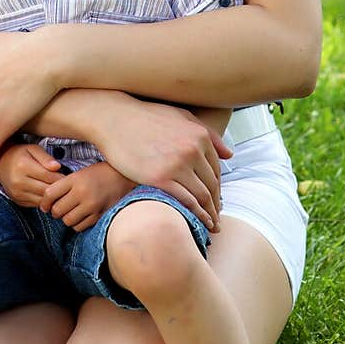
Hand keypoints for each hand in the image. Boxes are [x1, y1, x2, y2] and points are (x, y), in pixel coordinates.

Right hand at [0, 142, 62, 206]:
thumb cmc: (19, 154)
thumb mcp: (33, 149)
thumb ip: (46, 157)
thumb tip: (58, 167)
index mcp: (23, 166)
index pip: (48, 177)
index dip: (61, 177)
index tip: (68, 176)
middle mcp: (18, 182)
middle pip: (46, 190)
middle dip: (58, 188)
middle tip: (66, 185)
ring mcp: (16, 193)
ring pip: (42, 200)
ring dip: (52, 197)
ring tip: (58, 190)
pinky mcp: (17, 200)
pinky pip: (36, 204)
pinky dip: (44, 201)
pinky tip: (48, 194)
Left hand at [40, 161, 134, 232]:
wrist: (122, 177)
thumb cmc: (98, 174)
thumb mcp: (80, 173)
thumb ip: (64, 185)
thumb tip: (47, 201)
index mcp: (75, 179)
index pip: (50, 194)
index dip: (44, 202)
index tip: (44, 205)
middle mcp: (82, 192)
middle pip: (57, 210)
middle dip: (55, 211)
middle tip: (58, 209)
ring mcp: (91, 205)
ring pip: (67, 221)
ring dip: (66, 218)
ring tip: (70, 212)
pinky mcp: (99, 215)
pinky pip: (80, 227)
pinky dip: (77, 224)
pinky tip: (81, 216)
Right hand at [98, 97, 230, 232]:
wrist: (114, 119)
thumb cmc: (146, 117)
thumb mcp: (181, 116)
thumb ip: (208, 134)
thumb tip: (230, 155)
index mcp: (200, 136)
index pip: (216, 170)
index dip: (218, 189)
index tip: (216, 202)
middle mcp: (193, 150)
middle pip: (212, 185)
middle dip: (216, 205)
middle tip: (217, 220)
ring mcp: (177, 164)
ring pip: (202, 196)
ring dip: (209, 214)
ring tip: (211, 227)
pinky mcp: (160, 178)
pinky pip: (185, 200)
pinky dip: (195, 214)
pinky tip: (196, 222)